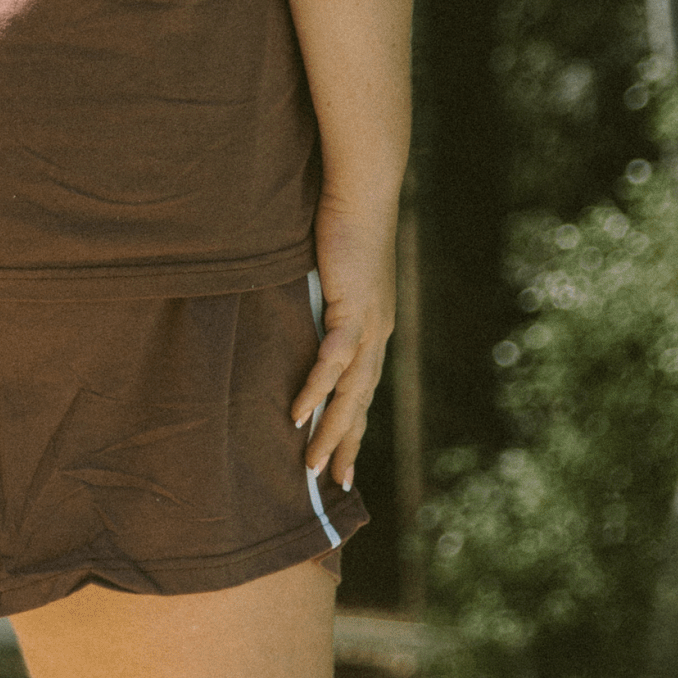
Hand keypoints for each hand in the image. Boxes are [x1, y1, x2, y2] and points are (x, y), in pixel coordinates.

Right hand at [290, 195, 397, 492]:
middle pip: (362, 402)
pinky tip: (299, 414)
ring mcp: (369, 325)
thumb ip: (324, 298)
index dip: (353, 423)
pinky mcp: (353, 309)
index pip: (364, 388)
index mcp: (375, 326)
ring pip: (351, 393)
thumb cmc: (345, 222)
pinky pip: (333, 361)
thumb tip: (301, 314)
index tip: (343, 457)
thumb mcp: (335, 271)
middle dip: (348, 443)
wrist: (362, 192)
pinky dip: (316, 389)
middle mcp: (378, 333)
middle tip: (335, 484)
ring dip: (332, 430)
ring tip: (313, 466)